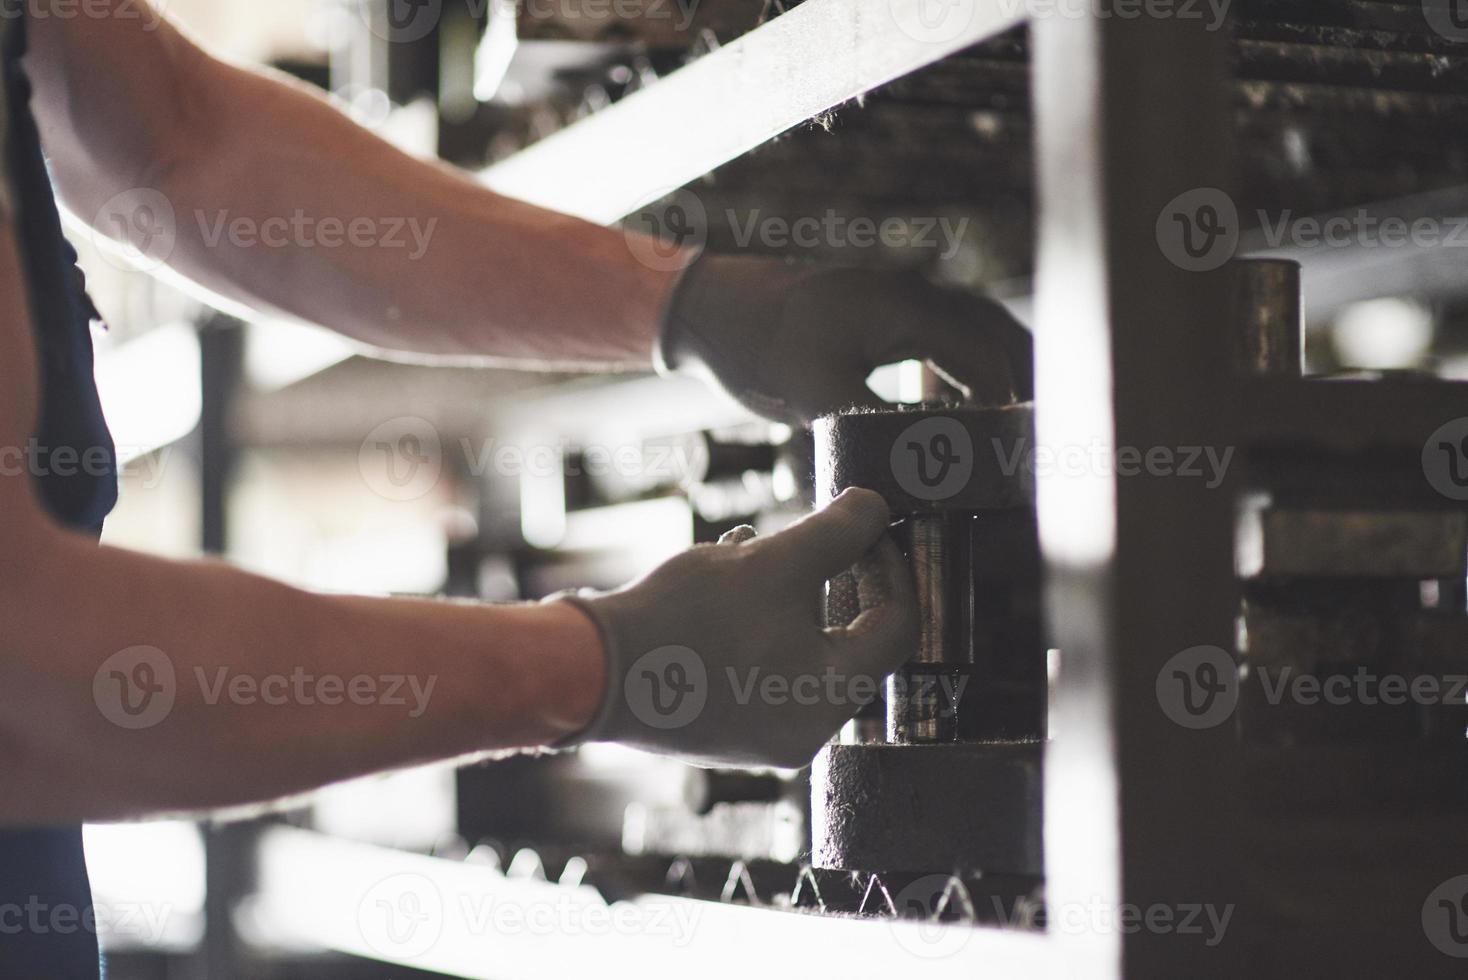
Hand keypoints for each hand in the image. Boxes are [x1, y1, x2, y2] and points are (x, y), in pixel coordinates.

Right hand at [554, 488, 915, 767]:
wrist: (592, 672)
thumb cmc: (688, 621)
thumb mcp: (773, 562)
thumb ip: (838, 532)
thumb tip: (875, 507)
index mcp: (830, 699)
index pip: (896, 628)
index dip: (893, 567)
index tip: (869, 528)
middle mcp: (804, 730)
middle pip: (848, 639)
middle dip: (834, 577)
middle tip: (818, 535)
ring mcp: (760, 733)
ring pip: (800, 646)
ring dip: (788, 591)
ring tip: (754, 549)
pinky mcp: (722, 725)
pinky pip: (761, 663)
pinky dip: (755, 618)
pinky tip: (724, 574)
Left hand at [657, 252, 1032, 424]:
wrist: (706, 305)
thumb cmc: (755, 347)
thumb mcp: (816, 398)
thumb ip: (874, 430)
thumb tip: (918, 472)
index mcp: (903, 309)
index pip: (983, 356)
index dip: (1007, 403)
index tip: (1017, 445)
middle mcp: (908, 291)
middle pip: (993, 329)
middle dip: (1022, 377)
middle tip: (1039, 428)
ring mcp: (893, 292)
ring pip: (969, 324)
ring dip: (995, 365)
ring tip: (1014, 413)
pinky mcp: (875, 302)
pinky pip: (939, 325)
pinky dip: (961, 358)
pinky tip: (955, 394)